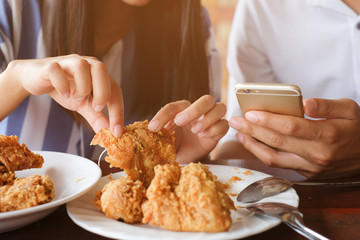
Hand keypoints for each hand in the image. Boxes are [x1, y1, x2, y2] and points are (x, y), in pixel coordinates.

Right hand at [4, 55, 123, 135]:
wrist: (35, 79)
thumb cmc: (65, 89)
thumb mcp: (83, 105)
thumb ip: (97, 117)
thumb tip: (110, 134)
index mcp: (98, 74)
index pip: (114, 89)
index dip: (118, 110)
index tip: (117, 132)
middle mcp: (86, 63)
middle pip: (101, 69)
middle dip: (103, 92)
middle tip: (97, 109)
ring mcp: (68, 62)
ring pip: (81, 66)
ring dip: (82, 87)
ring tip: (76, 99)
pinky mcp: (50, 65)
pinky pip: (57, 70)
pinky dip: (62, 85)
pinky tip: (63, 95)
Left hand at [148, 95, 228, 162]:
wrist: (184, 159)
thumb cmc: (173, 146)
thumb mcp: (162, 140)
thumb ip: (156, 133)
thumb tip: (142, 130)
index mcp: (182, 110)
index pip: (174, 107)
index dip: (163, 115)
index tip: (153, 128)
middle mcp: (198, 111)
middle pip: (206, 100)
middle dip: (194, 110)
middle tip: (180, 121)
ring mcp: (211, 120)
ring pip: (219, 107)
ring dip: (207, 118)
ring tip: (195, 130)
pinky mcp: (219, 132)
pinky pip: (224, 125)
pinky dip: (215, 129)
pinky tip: (204, 136)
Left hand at [229, 98, 359, 178]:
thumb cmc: (356, 129)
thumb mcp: (350, 109)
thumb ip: (327, 105)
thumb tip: (305, 103)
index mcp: (328, 135)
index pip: (292, 127)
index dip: (269, 120)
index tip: (251, 113)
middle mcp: (317, 154)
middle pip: (277, 142)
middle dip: (253, 130)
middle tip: (236, 120)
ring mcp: (310, 167)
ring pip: (273, 159)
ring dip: (252, 145)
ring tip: (239, 132)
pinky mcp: (305, 173)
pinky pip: (278, 165)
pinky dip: (262, 154)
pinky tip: (252, 143)